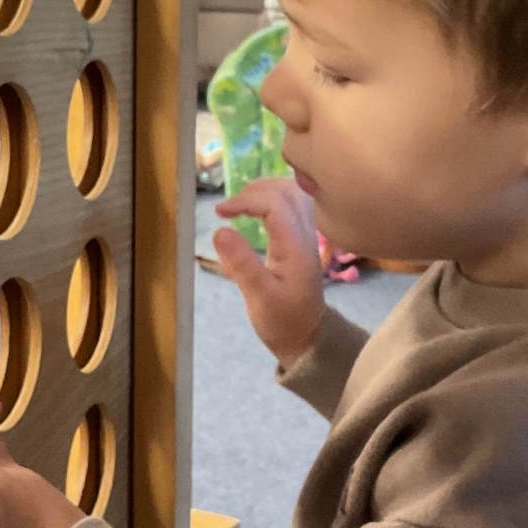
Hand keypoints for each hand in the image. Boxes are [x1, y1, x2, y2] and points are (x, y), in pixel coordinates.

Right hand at [213, 177, 325, 368]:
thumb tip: (219, 230)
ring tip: (241, 203)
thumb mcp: (258, 297)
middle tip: (230, 206)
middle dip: (255, 190)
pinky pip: (295, 206)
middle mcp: (306, 235)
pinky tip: (258, 210)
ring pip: (294, 194)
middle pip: (288, 190)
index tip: (220, 212)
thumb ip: (241, 264)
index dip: (245, 200)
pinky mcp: (304, 240)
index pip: (274, 204)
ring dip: (266, 191)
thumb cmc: (283, 320)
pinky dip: (274, 199)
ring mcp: (308, 236)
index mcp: (295, 246)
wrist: (308, 337)